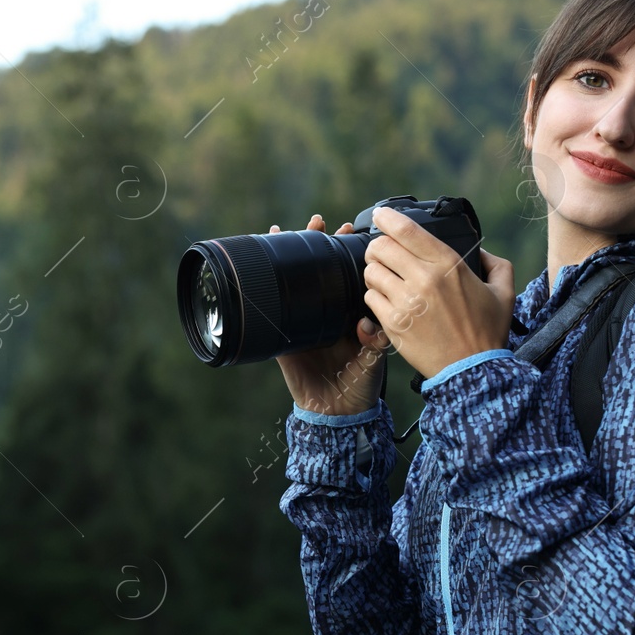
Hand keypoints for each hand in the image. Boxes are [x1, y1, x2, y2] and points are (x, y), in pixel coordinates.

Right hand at [269, 214, 389, 416]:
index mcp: (351, 311)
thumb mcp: (376, 359)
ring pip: (295, 282)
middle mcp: (328, 311)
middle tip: (318, 222)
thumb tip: (366, 325)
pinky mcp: (284, 336)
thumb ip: (375, 342)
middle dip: (317, 243)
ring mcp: (305, 321)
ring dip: (289, 256)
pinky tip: (258, 268)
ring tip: (283, 230)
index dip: (347, 249)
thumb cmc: (362, 385)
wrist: (337, 413)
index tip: (349, 228)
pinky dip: (263, 289)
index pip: (349, 271)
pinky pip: (271, 309)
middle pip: (320, 269)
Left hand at [362, 205, 515, 381]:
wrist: (472, 371)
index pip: (407, 230)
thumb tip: (480, 252)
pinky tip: (386, 300)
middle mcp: (424, 279)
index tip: (381, 215)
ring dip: (375, 272)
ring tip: (385, 279)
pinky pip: (370, 298)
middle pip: (380, 247)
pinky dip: (374, 296)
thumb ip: (495, 263)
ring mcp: (406, 302)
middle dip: (377, 246)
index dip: (388, 218)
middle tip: (382, 253)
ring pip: (371, 272)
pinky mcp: (393, 324)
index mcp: (448, 265)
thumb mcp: (504, 291)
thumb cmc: (487, 332)